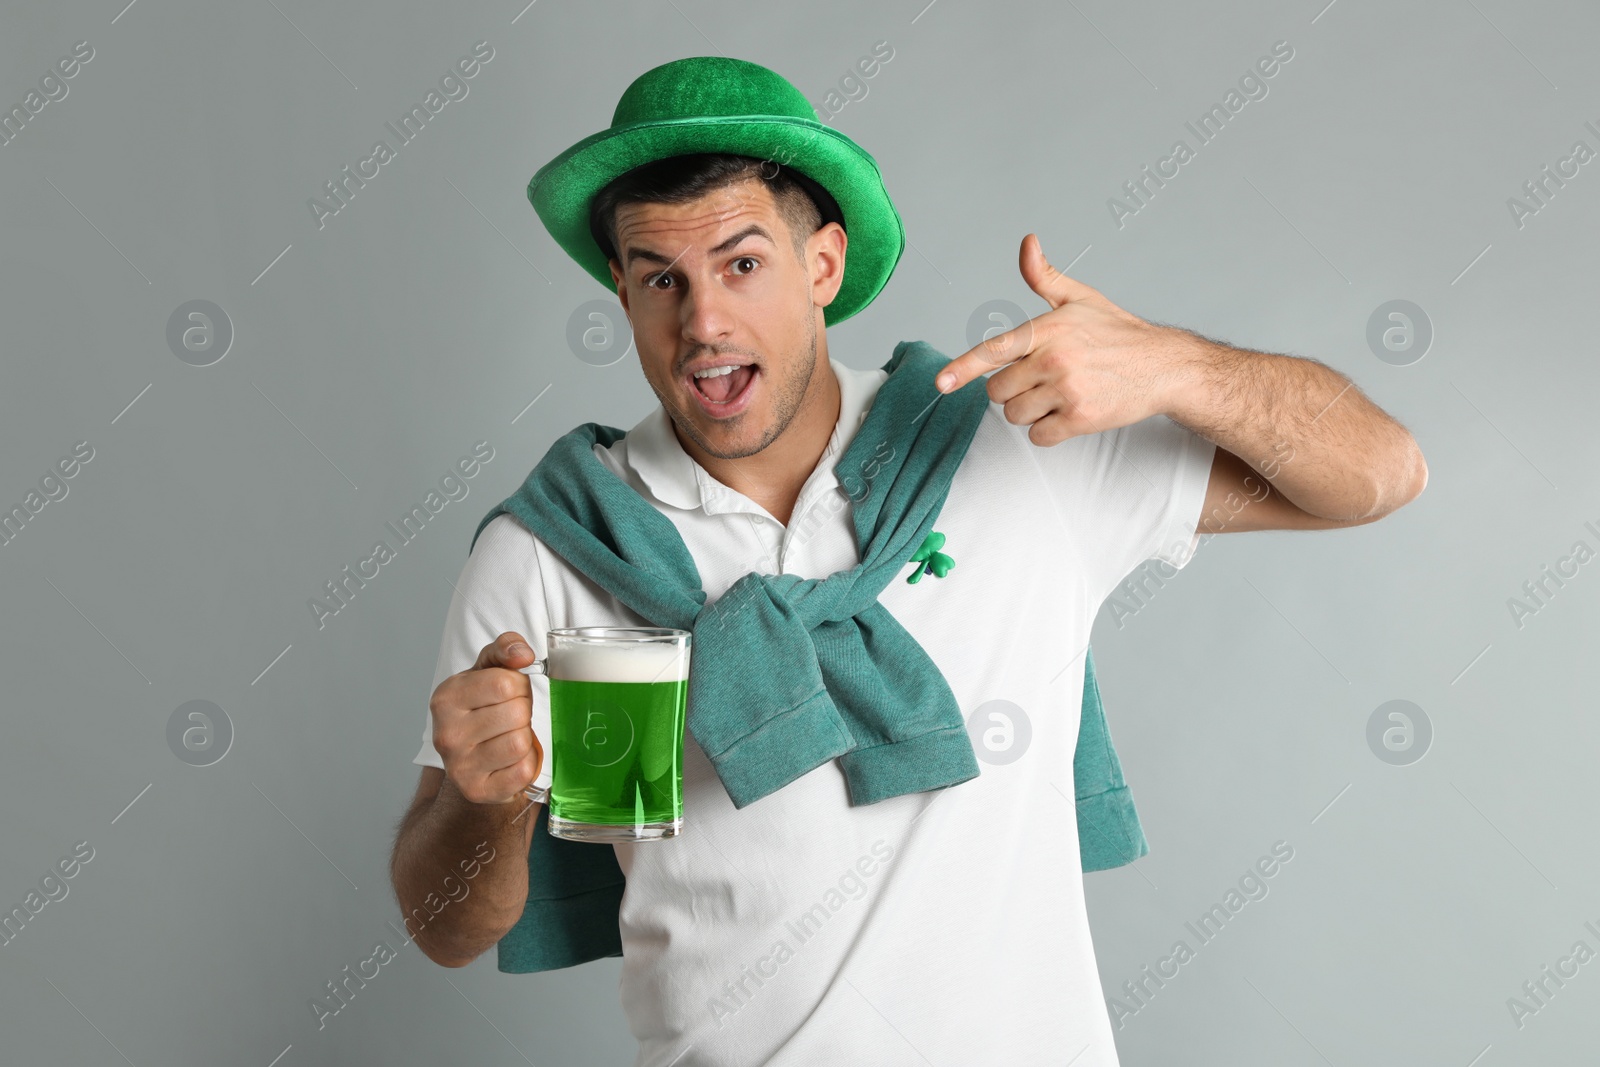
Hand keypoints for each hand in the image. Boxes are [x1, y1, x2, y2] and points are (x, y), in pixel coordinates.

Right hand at [429, 632, 543, 805]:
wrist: (468, 756)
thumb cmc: (482, 707)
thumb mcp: (488, 669)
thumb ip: (506, 648)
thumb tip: (524, 654)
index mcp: (446, 698)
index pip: (505, 683)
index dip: (519, 685)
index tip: (511, 693)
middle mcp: (446, 734)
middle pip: (517, 713)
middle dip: (524, 711)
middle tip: (511, 717)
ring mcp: (459, 766)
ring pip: (521, 742)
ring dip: (525, 737)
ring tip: (509, 735)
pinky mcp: (477, 791)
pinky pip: (523, 771)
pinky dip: (526, 762)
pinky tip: (511, 759)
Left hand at [934, 234, 1202, 444]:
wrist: (1162, 365)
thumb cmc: (1117, 332)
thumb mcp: (1079, 298)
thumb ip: (1043, 277)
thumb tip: (1027, 243)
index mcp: (1047, 329)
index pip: (995, 350)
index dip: (964, 367)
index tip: (942, 383)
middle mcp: (1054, 360)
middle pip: (998, 391)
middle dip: (1012, 389)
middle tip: (1041, 379)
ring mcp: (1067, 391)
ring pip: (1015, 415)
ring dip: (1029, 411)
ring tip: (1058, 394)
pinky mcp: (1080, 419)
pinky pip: (1038, 436)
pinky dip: (1047, 430)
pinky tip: (1068, 413)